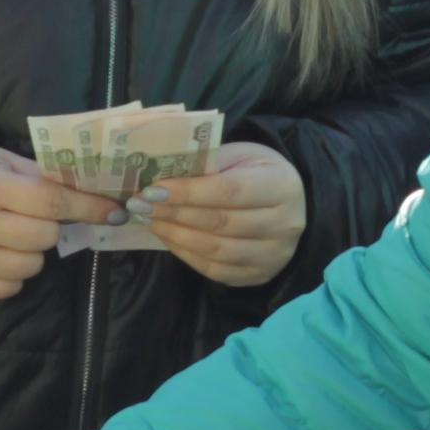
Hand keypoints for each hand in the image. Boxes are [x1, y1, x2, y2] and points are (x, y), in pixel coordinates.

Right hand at [0, 142, 121, 301]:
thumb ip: (37, 173)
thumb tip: (89, 188)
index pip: (53, 200)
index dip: (89, 206)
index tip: (116, 212)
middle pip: (46, 237)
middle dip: (47, 226)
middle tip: (28, 216)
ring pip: (32, 265)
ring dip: (29, 251)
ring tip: (7, 235)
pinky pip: (11, 288)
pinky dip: (11, 274)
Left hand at [135, 143, 306, 287]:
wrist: (287, 203)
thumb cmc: (257, 173)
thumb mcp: (240, 155)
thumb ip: (208, 162)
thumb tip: (164, 176)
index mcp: (282, 186)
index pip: (230, 191)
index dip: (189, 192)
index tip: (153, 189)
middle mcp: (284, 224)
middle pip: (221, 223)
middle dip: (175, 213)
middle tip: (141, 205)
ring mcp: (273, 255)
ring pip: (216, 250)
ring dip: (176, 236)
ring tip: (151, 220)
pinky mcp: (259, 275)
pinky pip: (216, 270)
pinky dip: (186, 255)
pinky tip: (168, 238)